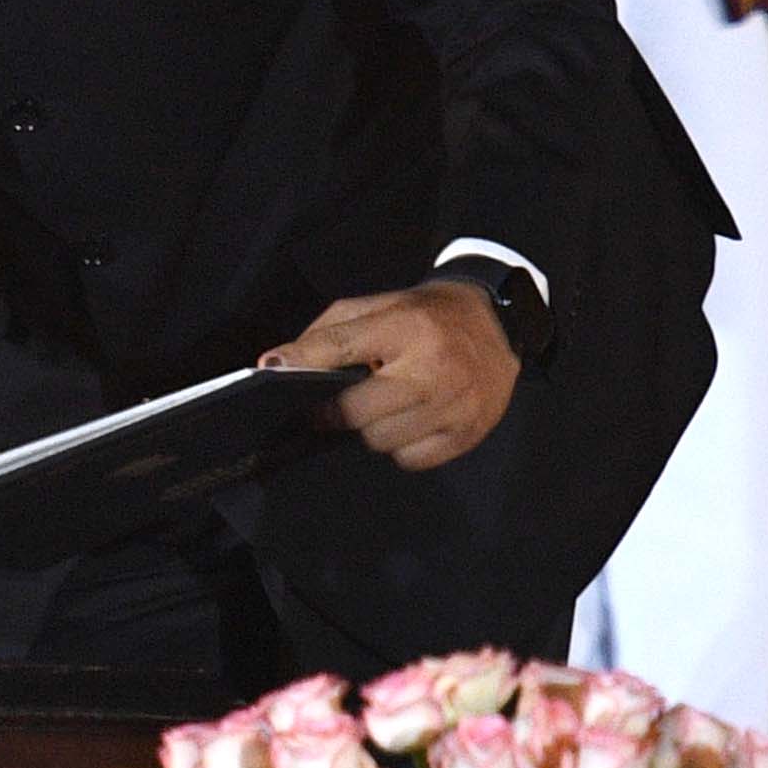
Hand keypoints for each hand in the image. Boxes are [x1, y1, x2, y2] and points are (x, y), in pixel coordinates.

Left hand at [269, 280, 520, 469]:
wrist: (497, 322)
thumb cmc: (424, 318)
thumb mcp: (379, 307)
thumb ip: (327, 333)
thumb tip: (278, 365)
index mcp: (407, 326)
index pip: (341, 346)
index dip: (301, 361)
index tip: (270, 370)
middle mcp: (434, 366)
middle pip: (356, 411)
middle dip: (336, 411)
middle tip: (335, 405)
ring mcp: (455, 403)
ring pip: (380, 440)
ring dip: (370, 430)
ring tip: (382, 408)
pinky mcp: (469, 431)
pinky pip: (411, 460)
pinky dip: (401, 447)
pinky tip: (409, 422)